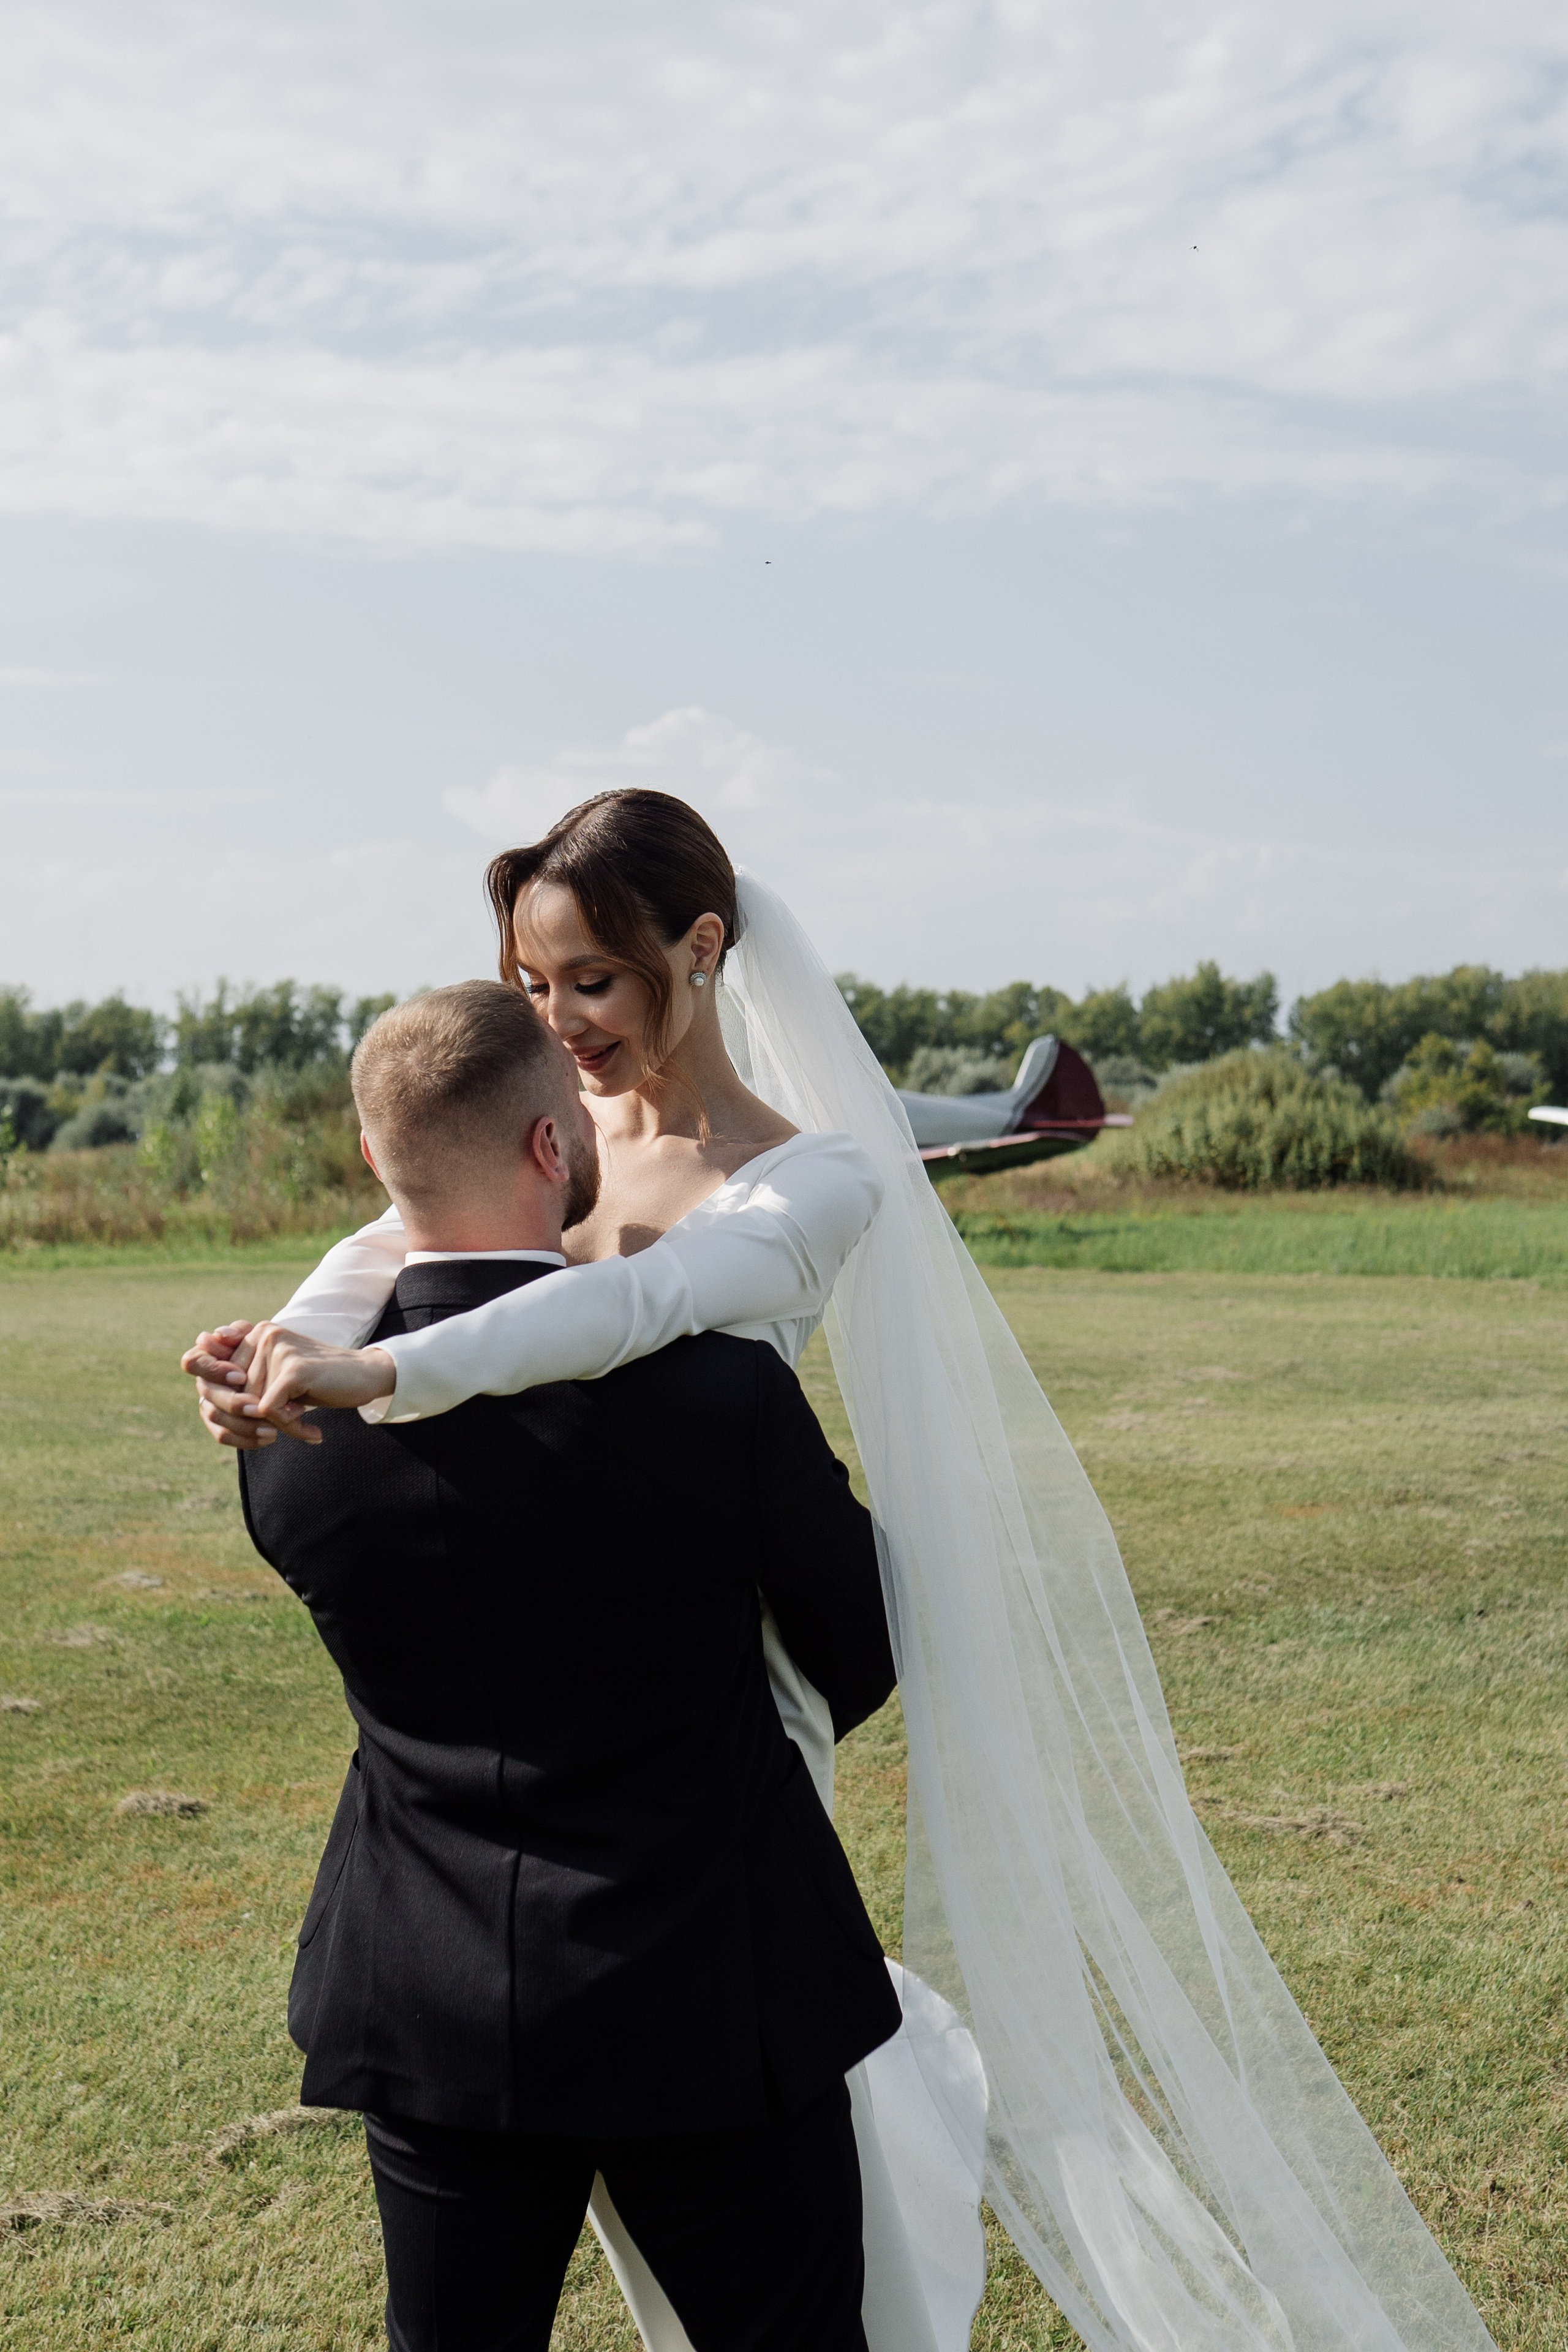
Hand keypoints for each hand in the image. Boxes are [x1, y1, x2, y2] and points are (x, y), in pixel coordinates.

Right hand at [183, 1323, 278, 1450]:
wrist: (274, 1370)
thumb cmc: (260, 1348)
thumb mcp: (253, 1336)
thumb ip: (239, 1332)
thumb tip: (221, 1334)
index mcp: (204, 1358)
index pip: (192, 1362)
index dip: (214, 1370)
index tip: (241, 1376)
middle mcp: (202, 1382)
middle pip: (207, 1395)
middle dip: (234, 1403)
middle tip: (259, 1408)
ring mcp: (208, 1404)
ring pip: (215, 1418)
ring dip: (244, 1425)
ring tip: (272, 1429)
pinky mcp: (217, 1424)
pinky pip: (223, 1435)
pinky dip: (246, 1439)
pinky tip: (268, 1438)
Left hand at [237, 1324, 396, 1436]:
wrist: (365, 1376)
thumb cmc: (318, 1382)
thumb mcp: (276, 1380)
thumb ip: (243, 1386)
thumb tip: (205, 1405)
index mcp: (256, 1333)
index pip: (221, 1380)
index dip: (238, 1410)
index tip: (266, 1421)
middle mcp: (264, 1335)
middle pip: (236, 1395)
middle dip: (258, 1421)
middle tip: (288, 1427)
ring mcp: (279, 1349)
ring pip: (253, 1407)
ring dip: (278, 1426)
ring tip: (305, 1427)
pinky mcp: (293, 1369)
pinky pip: (271, 1412)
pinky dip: (291, 1428)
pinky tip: (312, 1433)